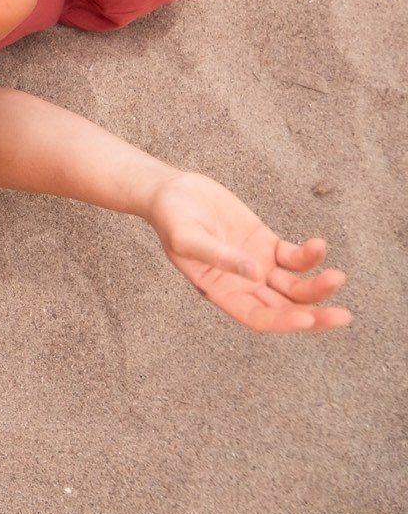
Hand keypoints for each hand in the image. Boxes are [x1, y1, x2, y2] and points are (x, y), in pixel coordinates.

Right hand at [145, 171, 350, 332]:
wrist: (173, 191)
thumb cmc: (171, 218)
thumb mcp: (187, 238)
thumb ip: (219, 256)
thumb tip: (254, 274)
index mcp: (221, 292)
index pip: (257, 317)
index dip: (282, 322)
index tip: (306, 319)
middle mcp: (243, 284)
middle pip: (284, 308)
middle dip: (314, 314)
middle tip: (341, 316)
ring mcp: (258, 264)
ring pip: (295, 286)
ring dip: (318, 286)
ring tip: (337, 276)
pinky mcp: (267, 243)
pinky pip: (295, 257)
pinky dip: (310, 255)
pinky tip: (318, 245)